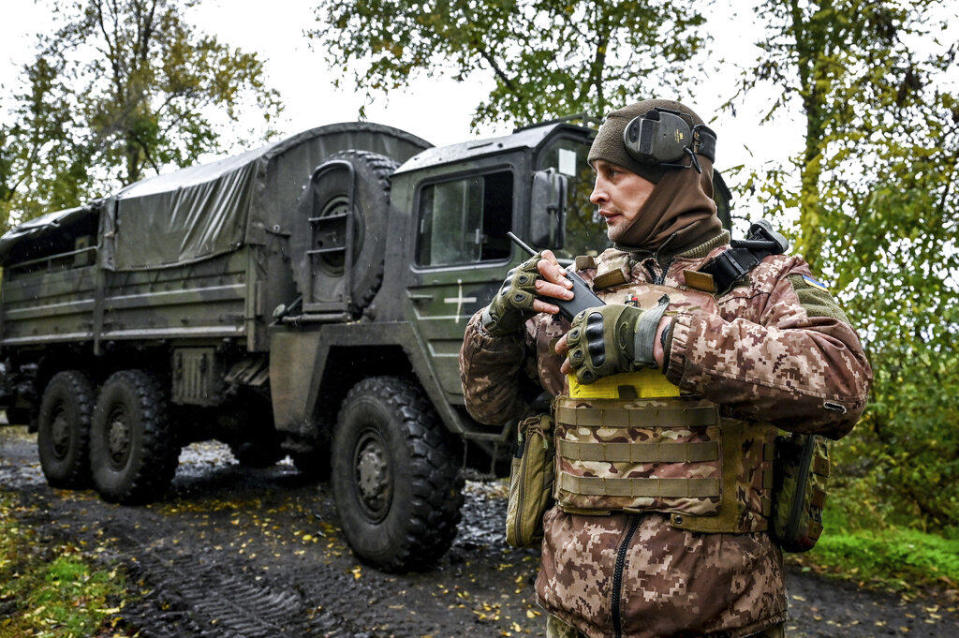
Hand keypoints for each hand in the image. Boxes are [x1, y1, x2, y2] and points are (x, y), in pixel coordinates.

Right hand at [482, 249, 573, 334]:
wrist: (501, 316)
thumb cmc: (522, 300)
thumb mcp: (535, 288)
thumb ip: (547, 282)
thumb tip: (566, 280)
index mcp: (525, 266)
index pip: (542, 257)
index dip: (555, 264)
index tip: (565, 275)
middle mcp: (518, 272)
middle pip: (541, 267)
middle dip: (557, 277)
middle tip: (569, 287)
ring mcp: (513, 285)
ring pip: (538, 285)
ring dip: (556, 291)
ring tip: (567, 297)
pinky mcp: (511, 299)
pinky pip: (531, 302)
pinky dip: (546, 306)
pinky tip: (555, 309)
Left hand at [555, 297, 670, 382]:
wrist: (640, 335)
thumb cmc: (632, 320)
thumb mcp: (612, 310)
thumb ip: (600, 317)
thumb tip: (600, 321)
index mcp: (588, 319)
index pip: (573, 325)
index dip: (571, 332)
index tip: (569, 336)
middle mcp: (584, 334)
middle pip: (569, 343)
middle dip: (562, 348)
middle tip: (559, 352)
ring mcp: (588, 351)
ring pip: (572, 360)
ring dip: (568, 365)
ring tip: (565, 370)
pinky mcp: (596, 366)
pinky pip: (584, 374)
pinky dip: (582, 377)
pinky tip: (582, 378)